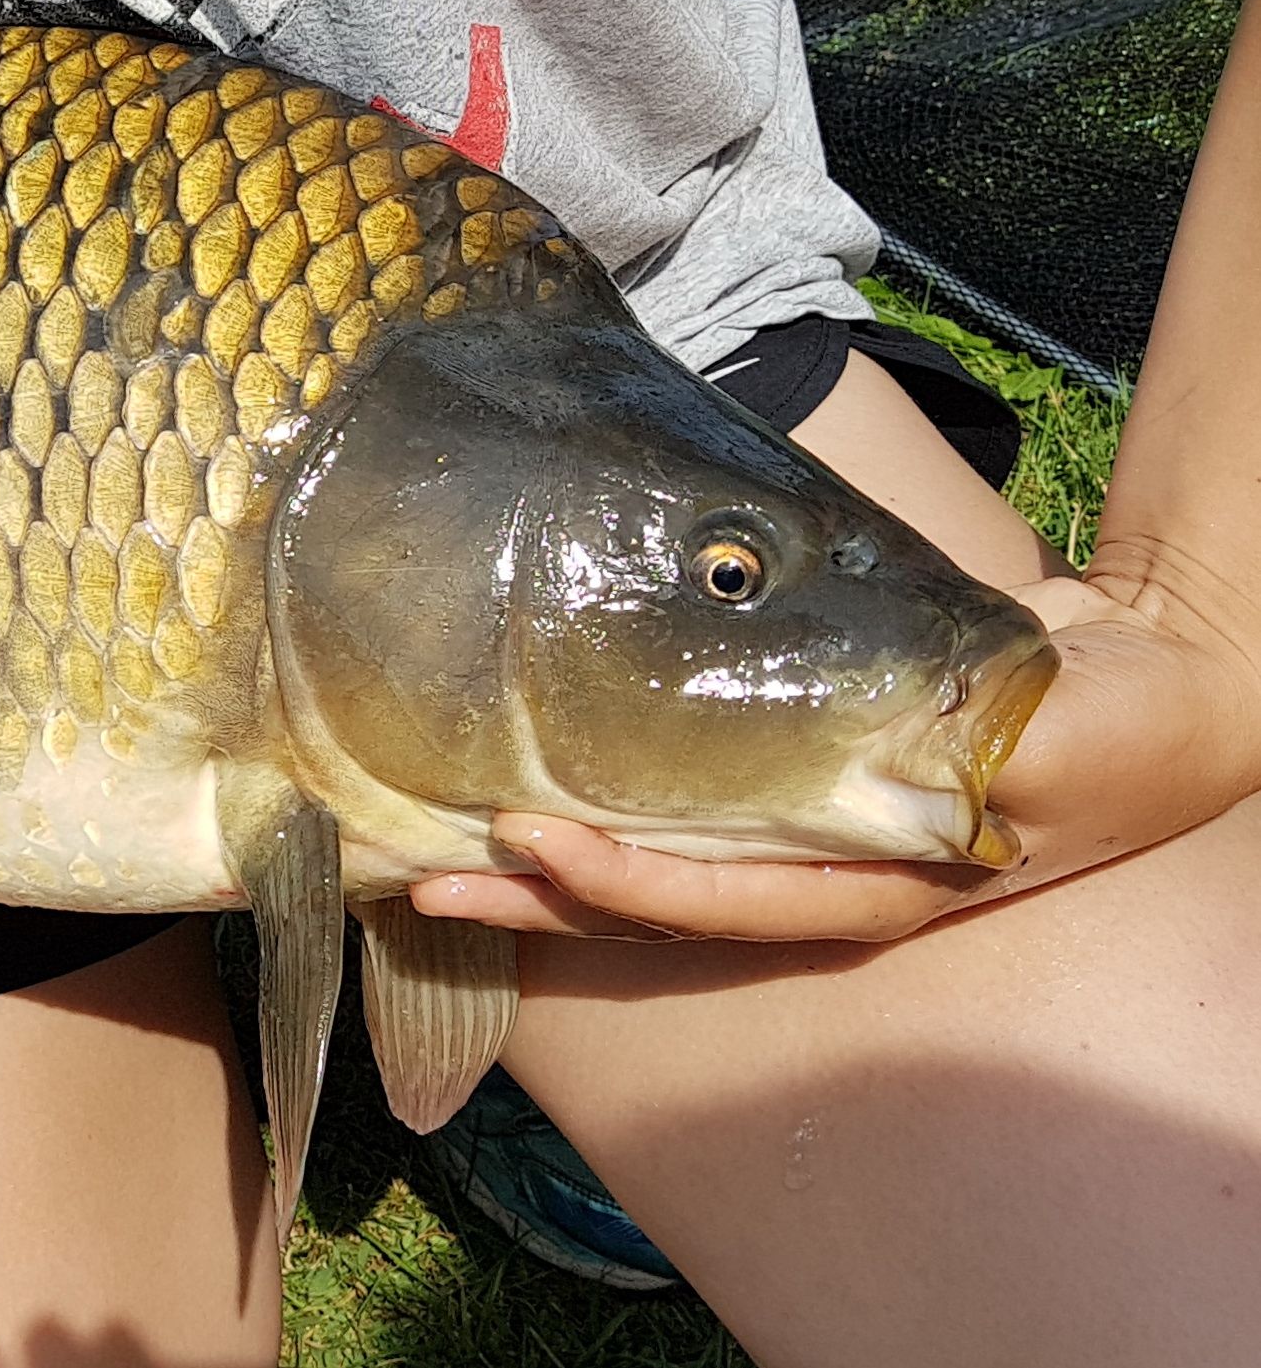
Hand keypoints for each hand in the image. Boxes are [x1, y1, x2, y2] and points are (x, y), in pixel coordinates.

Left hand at [417, 572, 1260, 941]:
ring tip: (433, 848)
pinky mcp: (788, 779)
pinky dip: (600, 810)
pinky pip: (680, 809)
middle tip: (425, 872)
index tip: (532, 841)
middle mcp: (828, 877)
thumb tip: (905, 773)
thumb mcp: (1059, 748)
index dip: (628, 881)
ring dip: (544, 866)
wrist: (1159, 678)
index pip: (730, 902)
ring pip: (652, 865)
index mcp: (884, 887)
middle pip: (660, 906)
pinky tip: (518, 792)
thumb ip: (982, 768)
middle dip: (542, 898)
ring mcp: (804, 836)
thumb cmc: (1118, 723)